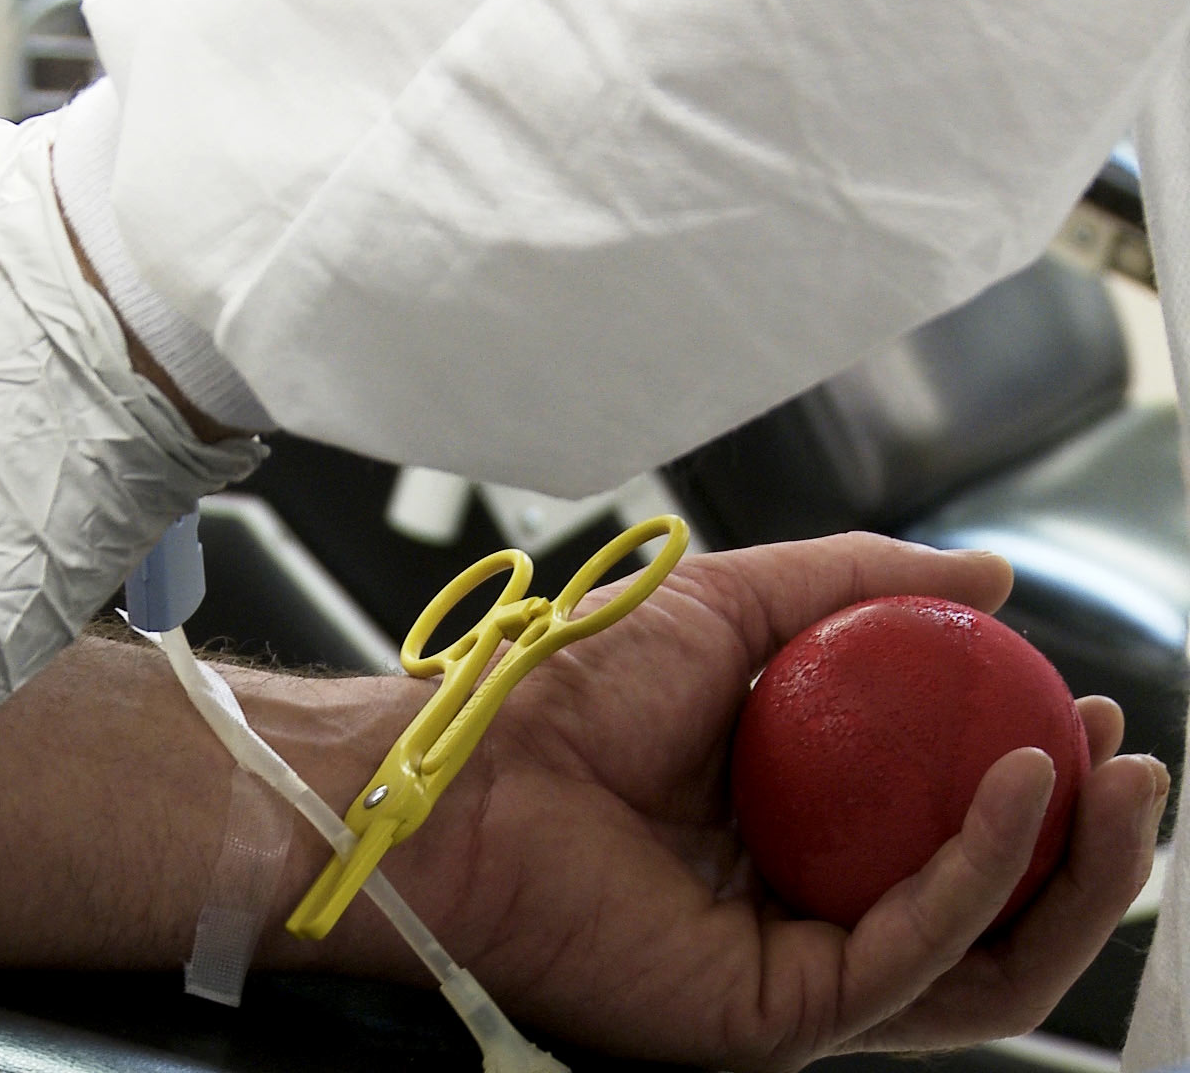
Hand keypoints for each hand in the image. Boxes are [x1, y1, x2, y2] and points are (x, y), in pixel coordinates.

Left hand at [399, 533, 1164, 1069]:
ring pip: (979, 959)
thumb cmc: (569, 689)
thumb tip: (989, 578)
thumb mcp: (735, 604)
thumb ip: (859, 584)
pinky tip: (1022, 793)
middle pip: (989, 910)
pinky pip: (911, 958)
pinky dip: (982, 878)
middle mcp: (806, 907)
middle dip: (1086, 846)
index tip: (1087, 704)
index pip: (951, 828)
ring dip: (1070, 879)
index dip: (1038, 775)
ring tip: (1118, 785)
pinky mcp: (776, 1016)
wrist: (471, 764)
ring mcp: (795, 968)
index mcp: (799, 827)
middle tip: (1130, 759)